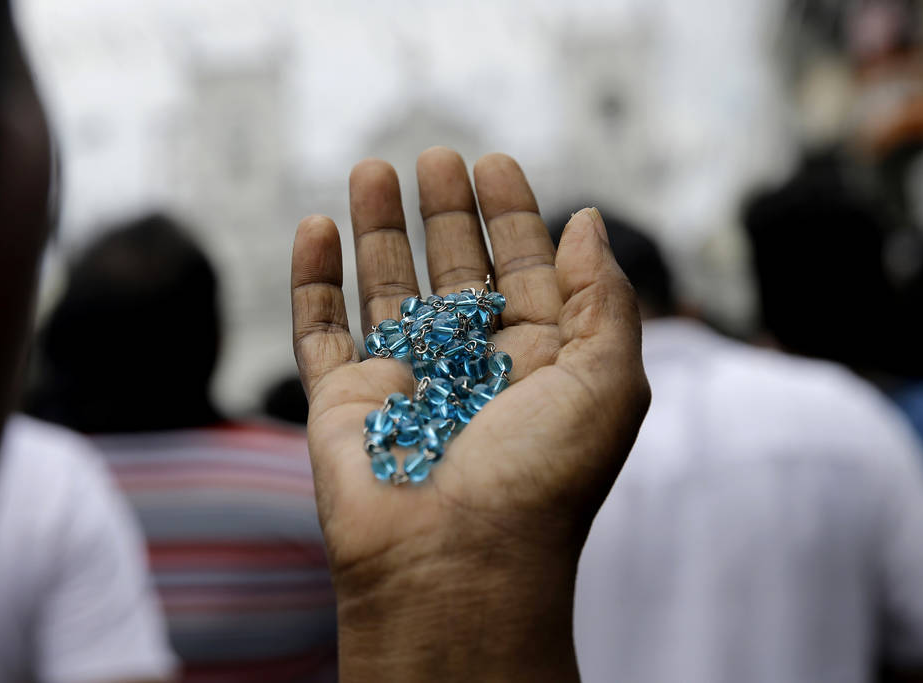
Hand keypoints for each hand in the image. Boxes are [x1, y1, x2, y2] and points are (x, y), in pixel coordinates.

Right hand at [290, 148, 649, 680]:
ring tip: (371, 170)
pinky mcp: (339, 403)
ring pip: (384, 292)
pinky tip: (318, 228)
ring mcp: (399, 384)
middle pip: (451, 273)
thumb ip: (602, 294)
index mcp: (533, 365)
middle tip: (435, 157)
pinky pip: (318, 331)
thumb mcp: (609, 378)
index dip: (511, 217)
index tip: (495, 163)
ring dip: (377, 230)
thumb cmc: (542, 478)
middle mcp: (465, 370)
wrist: (457, 566)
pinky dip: (313, 280)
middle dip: (445, 213)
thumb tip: (586, 221)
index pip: (520, 273)